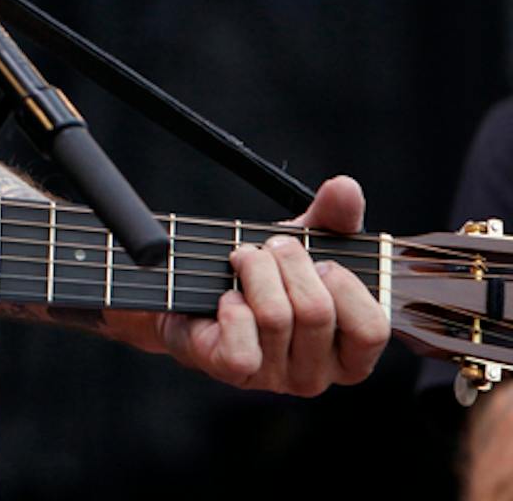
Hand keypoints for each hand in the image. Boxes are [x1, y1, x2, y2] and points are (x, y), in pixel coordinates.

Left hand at [108, 175, 388, 393]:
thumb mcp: (305, 244)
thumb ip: (333, 218)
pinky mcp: (236, 374)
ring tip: (241, 259)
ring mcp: (277, 378)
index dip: (346, 285)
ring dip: (253, 271)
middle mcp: (319, 374)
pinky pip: (243, 346)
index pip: (372, 328)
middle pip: (316, 312)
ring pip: (276, 317)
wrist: (193, 290)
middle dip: (288, 262)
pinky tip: (226, 297)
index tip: (322, 261)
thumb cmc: (262, 275)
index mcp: (349, 351)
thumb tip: (345, 188)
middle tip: (268, 248)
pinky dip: (231, 308)